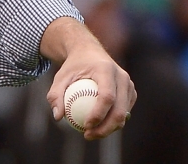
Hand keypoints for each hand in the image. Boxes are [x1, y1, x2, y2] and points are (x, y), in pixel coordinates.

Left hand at [41, 17, 135, 139]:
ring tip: (90, 133)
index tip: (85, 126)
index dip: (98, 114)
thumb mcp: (60, 76)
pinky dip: (112, 122)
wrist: (89, 52)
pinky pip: (123, 112)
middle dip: (105, 128)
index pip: (107, 96)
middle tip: (87, 135)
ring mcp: (129, 85)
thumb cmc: (73, 66)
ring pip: (123, 114)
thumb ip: (56, 95)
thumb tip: (58, 117)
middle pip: (119, 109)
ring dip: (109, 128)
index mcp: (106, 69)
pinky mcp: (131, 92)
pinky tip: (97, 127)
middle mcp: (122, 77)